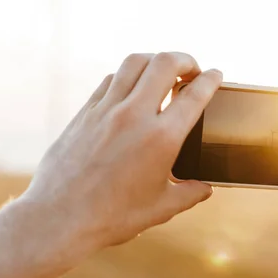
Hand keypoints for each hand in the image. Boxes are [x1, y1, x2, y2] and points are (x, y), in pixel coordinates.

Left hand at [22, 52, 221, 253]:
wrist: (61, 218)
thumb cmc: (113, 216)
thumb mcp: (162, 208)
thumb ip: (190, 194)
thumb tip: (205, 188)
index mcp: (161, 139)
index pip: (194, 95)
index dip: (210, 79)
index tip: (216, 75)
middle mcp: (134, 116)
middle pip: (164, 63)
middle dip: (185, 59)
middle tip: (191, 69)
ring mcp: (106, 110)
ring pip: (134, 63)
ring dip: (154, 60)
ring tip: (163, 72)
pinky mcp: (84, 113)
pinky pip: (110, 80)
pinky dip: (127, 76)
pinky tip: (132, 88)